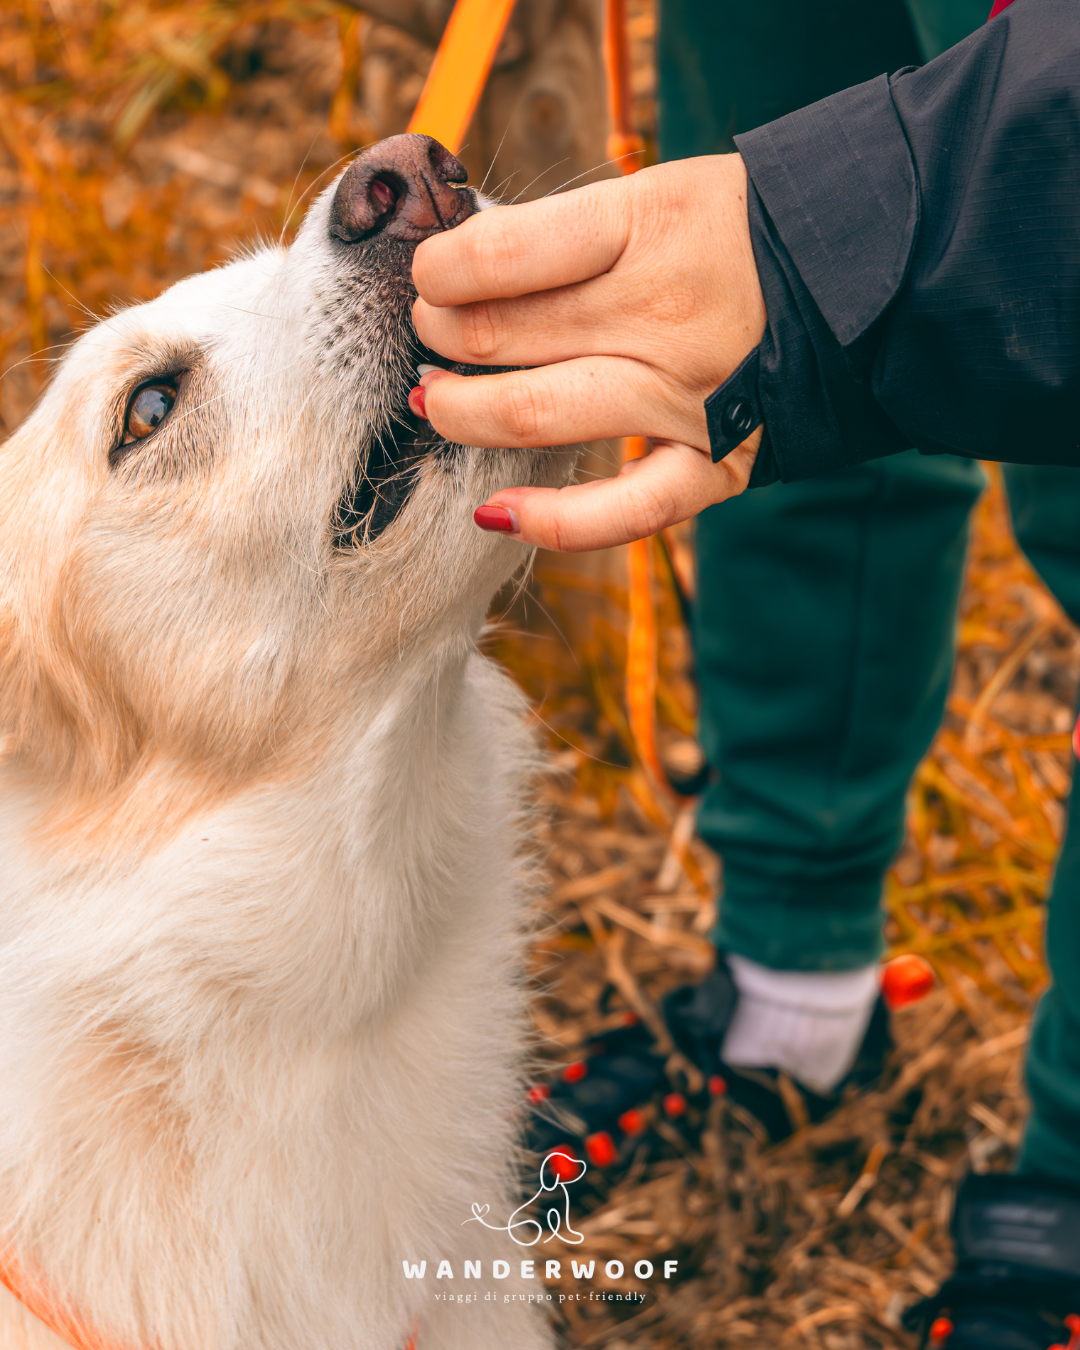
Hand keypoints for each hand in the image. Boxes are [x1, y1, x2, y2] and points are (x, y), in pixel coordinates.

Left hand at [410, 153, 765, 549]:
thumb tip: (460, 271)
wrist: (861, 284)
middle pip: (507, 333)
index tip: (431, 275)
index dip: (444, 269)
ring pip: (538, 413)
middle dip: (444, 334)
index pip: (507, 252)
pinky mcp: (714, 464)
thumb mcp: (658, 194)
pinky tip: (496, 513)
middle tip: (430, 333)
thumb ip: (567, 233)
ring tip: (436, 399)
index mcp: (651, 226)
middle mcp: (666, 313)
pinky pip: (625, 511)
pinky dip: (554, 522)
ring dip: (464, 411)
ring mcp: (687, 398)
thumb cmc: (737, 235)